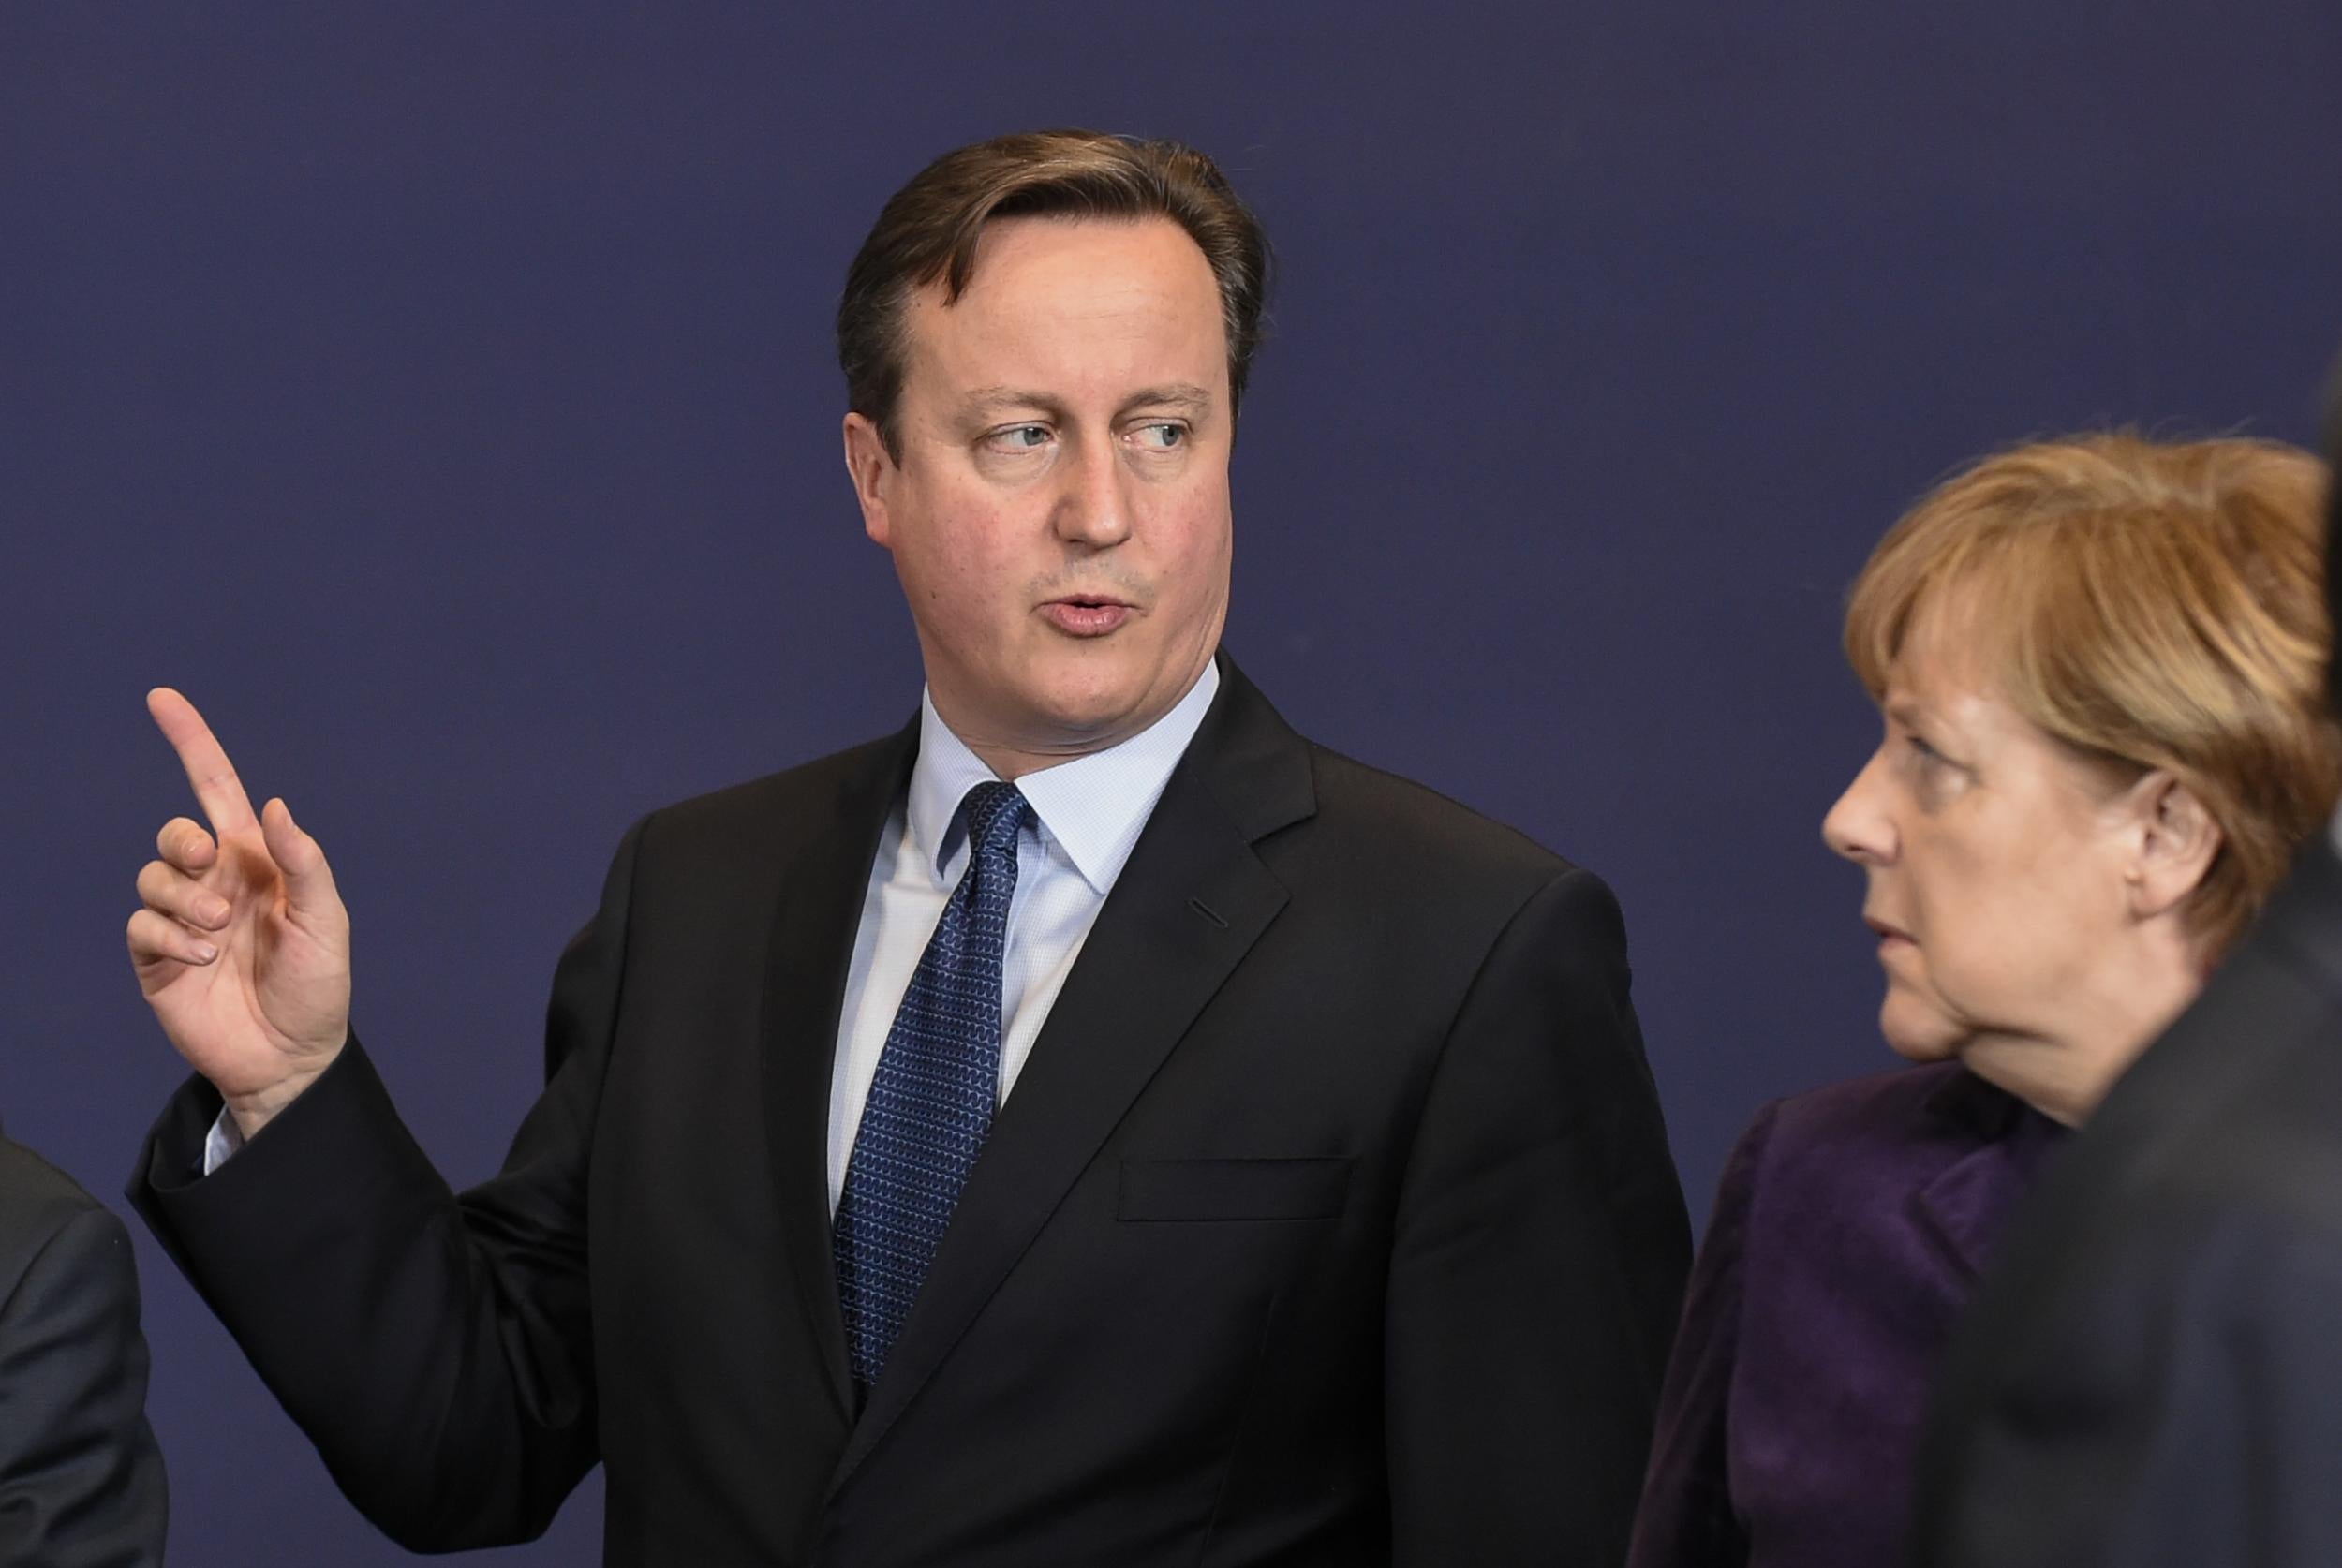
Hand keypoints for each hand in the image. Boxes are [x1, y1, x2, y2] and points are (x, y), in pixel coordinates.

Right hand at [127, 688, 351, 1138]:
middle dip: (184, 842)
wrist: (291, 1057)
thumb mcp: (328, 923)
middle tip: (215, 875)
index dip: (191, 741)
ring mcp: (183, 919)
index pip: (218, 789)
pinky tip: (201, 959)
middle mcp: (216, 882)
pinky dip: (170, 937)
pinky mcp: (157, 958)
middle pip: (175, 832)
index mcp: (258, 862)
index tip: (162, 697)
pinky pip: (142, 925)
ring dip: (184, 900)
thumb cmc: (319, 988)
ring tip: (219, 935)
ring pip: (153, 876)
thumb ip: (305, 864)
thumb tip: (275, 807)